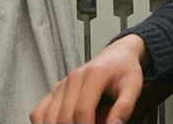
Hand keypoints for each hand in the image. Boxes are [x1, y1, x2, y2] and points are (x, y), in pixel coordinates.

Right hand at [29, 34, 145, 123]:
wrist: (117, 56)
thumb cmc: (125, 71)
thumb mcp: (133, 86)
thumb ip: (124, 107)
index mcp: (93, 74)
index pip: (83, 110)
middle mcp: (73, 78)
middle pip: (64, 117)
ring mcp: (61, 84)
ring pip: (48, 118)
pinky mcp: (54, 91)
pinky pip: (38, 112)